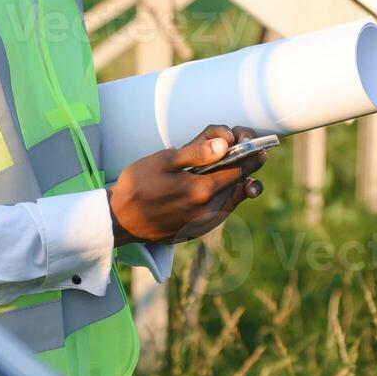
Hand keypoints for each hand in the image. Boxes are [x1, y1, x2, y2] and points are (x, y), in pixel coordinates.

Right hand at [107, 124, 267, 246]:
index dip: (249, 153)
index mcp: (202, 190)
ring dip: (240, 183)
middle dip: (248, 166)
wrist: (119, 219)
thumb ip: (197, 152)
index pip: (238, 168)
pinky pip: (222, 211)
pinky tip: (223, 188)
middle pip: (239, 184)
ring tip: (244, 170)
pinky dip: (228, 197)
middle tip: (255, 152)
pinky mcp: (198, 231)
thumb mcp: (165, 160)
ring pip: (233, 200)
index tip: (257, 144)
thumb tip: (225, 144)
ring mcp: (204, 224)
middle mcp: (208, 210)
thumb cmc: (138, 183)